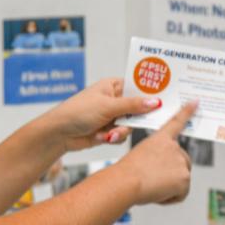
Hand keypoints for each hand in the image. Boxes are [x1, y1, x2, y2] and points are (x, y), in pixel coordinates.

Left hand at [44, 78, 161, 151]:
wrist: (59, 134)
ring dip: (121, 131)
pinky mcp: (109, 131)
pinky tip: (102, 137)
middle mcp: (115, 100)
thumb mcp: (108, 106)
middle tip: (138, 122)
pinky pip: (122, 135)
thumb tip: (155, 102)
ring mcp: (112, 116)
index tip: (164, 100)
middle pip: (138, 108)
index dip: (151, 93)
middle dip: (134, 119)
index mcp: (113, 86)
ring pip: (131, 125)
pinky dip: (114, 138)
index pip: (138, 87)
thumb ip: (133, 105)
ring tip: (110, 133)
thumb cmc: (78, 112)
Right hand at [118, 101, 197, 204]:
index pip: (176, 122)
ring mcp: (181, 161)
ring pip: (180, 179)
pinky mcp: (184, 177)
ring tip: (152, 186)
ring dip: (169, 187)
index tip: (196, 102)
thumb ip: (156, 160)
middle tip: (154, 179)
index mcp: (160, 138)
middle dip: (173, 173)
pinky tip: (157, 194)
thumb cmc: (126, 173)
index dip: (187, 112)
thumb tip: (164, 173)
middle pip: (182, 162)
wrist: (126, 181)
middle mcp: (173, 147)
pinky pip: (181, 193)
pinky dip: (170, 198)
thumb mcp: (141, 157)